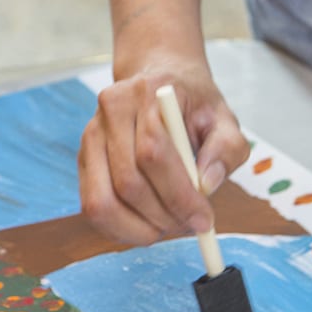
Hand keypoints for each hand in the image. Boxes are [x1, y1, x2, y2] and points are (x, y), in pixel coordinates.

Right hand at [78, 59, 250, 245]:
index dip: (179, 194)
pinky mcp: (85, 157)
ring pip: (103, 200)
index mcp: (148, 92)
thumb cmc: (194, 105)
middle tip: (191, 226)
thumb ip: (226, 149)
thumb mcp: (224, 119)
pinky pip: (92, 206)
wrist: (161, 82)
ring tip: (169, 226)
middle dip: (163, 215)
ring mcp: (92, 133)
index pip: (153, 152)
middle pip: (128, 181)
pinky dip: (120, 228)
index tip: (204, 219)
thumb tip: (207, 185)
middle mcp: (112, 109)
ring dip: (139, 228)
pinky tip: (146, 226)